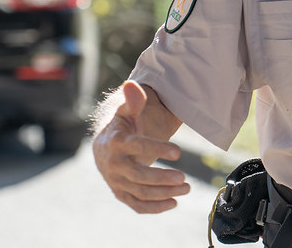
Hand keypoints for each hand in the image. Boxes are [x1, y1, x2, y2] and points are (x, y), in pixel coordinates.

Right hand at [92, 81, 189, 212]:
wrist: (105, 146)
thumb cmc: (122, 126)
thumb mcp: (128, 111)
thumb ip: (134, 100)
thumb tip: (131, 84)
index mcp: (116, 142)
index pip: (136, 147)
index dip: (156, 149)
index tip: (178, 152)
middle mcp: (113, 164)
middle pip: (137, 175)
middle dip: (161, 178)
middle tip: (184, 179)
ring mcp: (116, 181)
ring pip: (139, 192)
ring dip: (163, 193)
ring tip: (186, 188)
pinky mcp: (121, 193)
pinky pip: (136, 204)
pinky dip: (154, 207)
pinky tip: (173, 203)